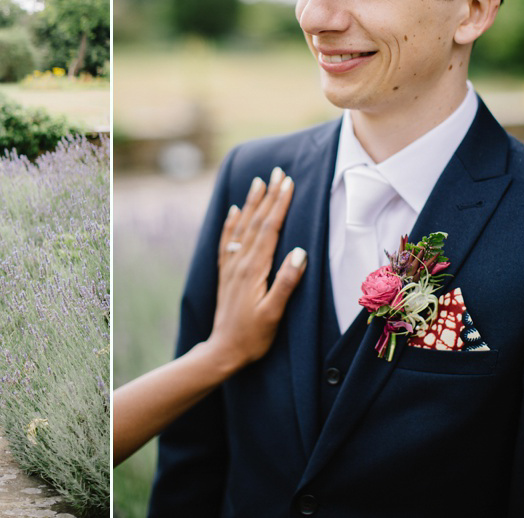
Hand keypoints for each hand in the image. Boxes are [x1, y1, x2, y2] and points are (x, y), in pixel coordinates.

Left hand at [209, 169, 305, 369]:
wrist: (222, 351)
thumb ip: (286, 282)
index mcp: (254, 269)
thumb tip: (300, 252)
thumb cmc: (254, 336)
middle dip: (268, 196)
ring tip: (258, 182)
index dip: (280, 204)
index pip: (270, 228)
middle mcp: (240, 262)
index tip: (288, 182)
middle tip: (277, 172)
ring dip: (251, 203)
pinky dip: (232, 223)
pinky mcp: (226, 274)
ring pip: (242, 227)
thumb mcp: (274, 313)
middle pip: (257, 222)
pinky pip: (228, 241)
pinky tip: (234, 211)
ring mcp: (231, 267)